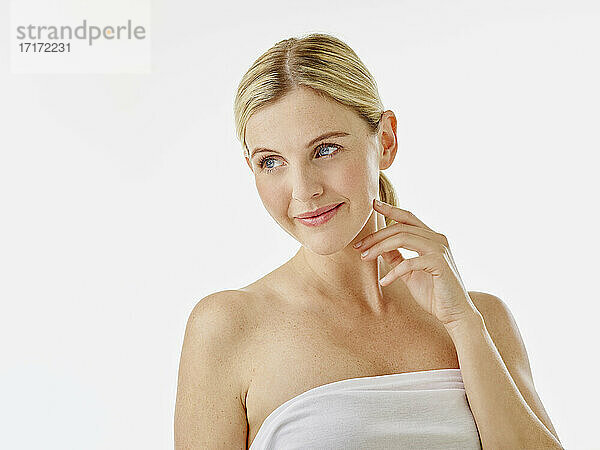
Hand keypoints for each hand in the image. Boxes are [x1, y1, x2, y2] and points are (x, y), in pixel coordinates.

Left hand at [354, 199, 478, 328]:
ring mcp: (440, 250)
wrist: (455, 313)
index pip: (408, 218)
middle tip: (358, 247)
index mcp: (432, 238)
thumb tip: (379, 247)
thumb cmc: (433, 293)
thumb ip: (397, 257)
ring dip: (379, 248)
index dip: (390, 209)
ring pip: (403, 238)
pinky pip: (409, 263)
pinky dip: (394, 272)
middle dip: (376, 236)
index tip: (373, 204)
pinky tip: (384, 282)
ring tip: (365, 258)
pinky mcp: (439, 264)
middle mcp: (438, 239)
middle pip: (400, 228)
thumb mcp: (410, 272)